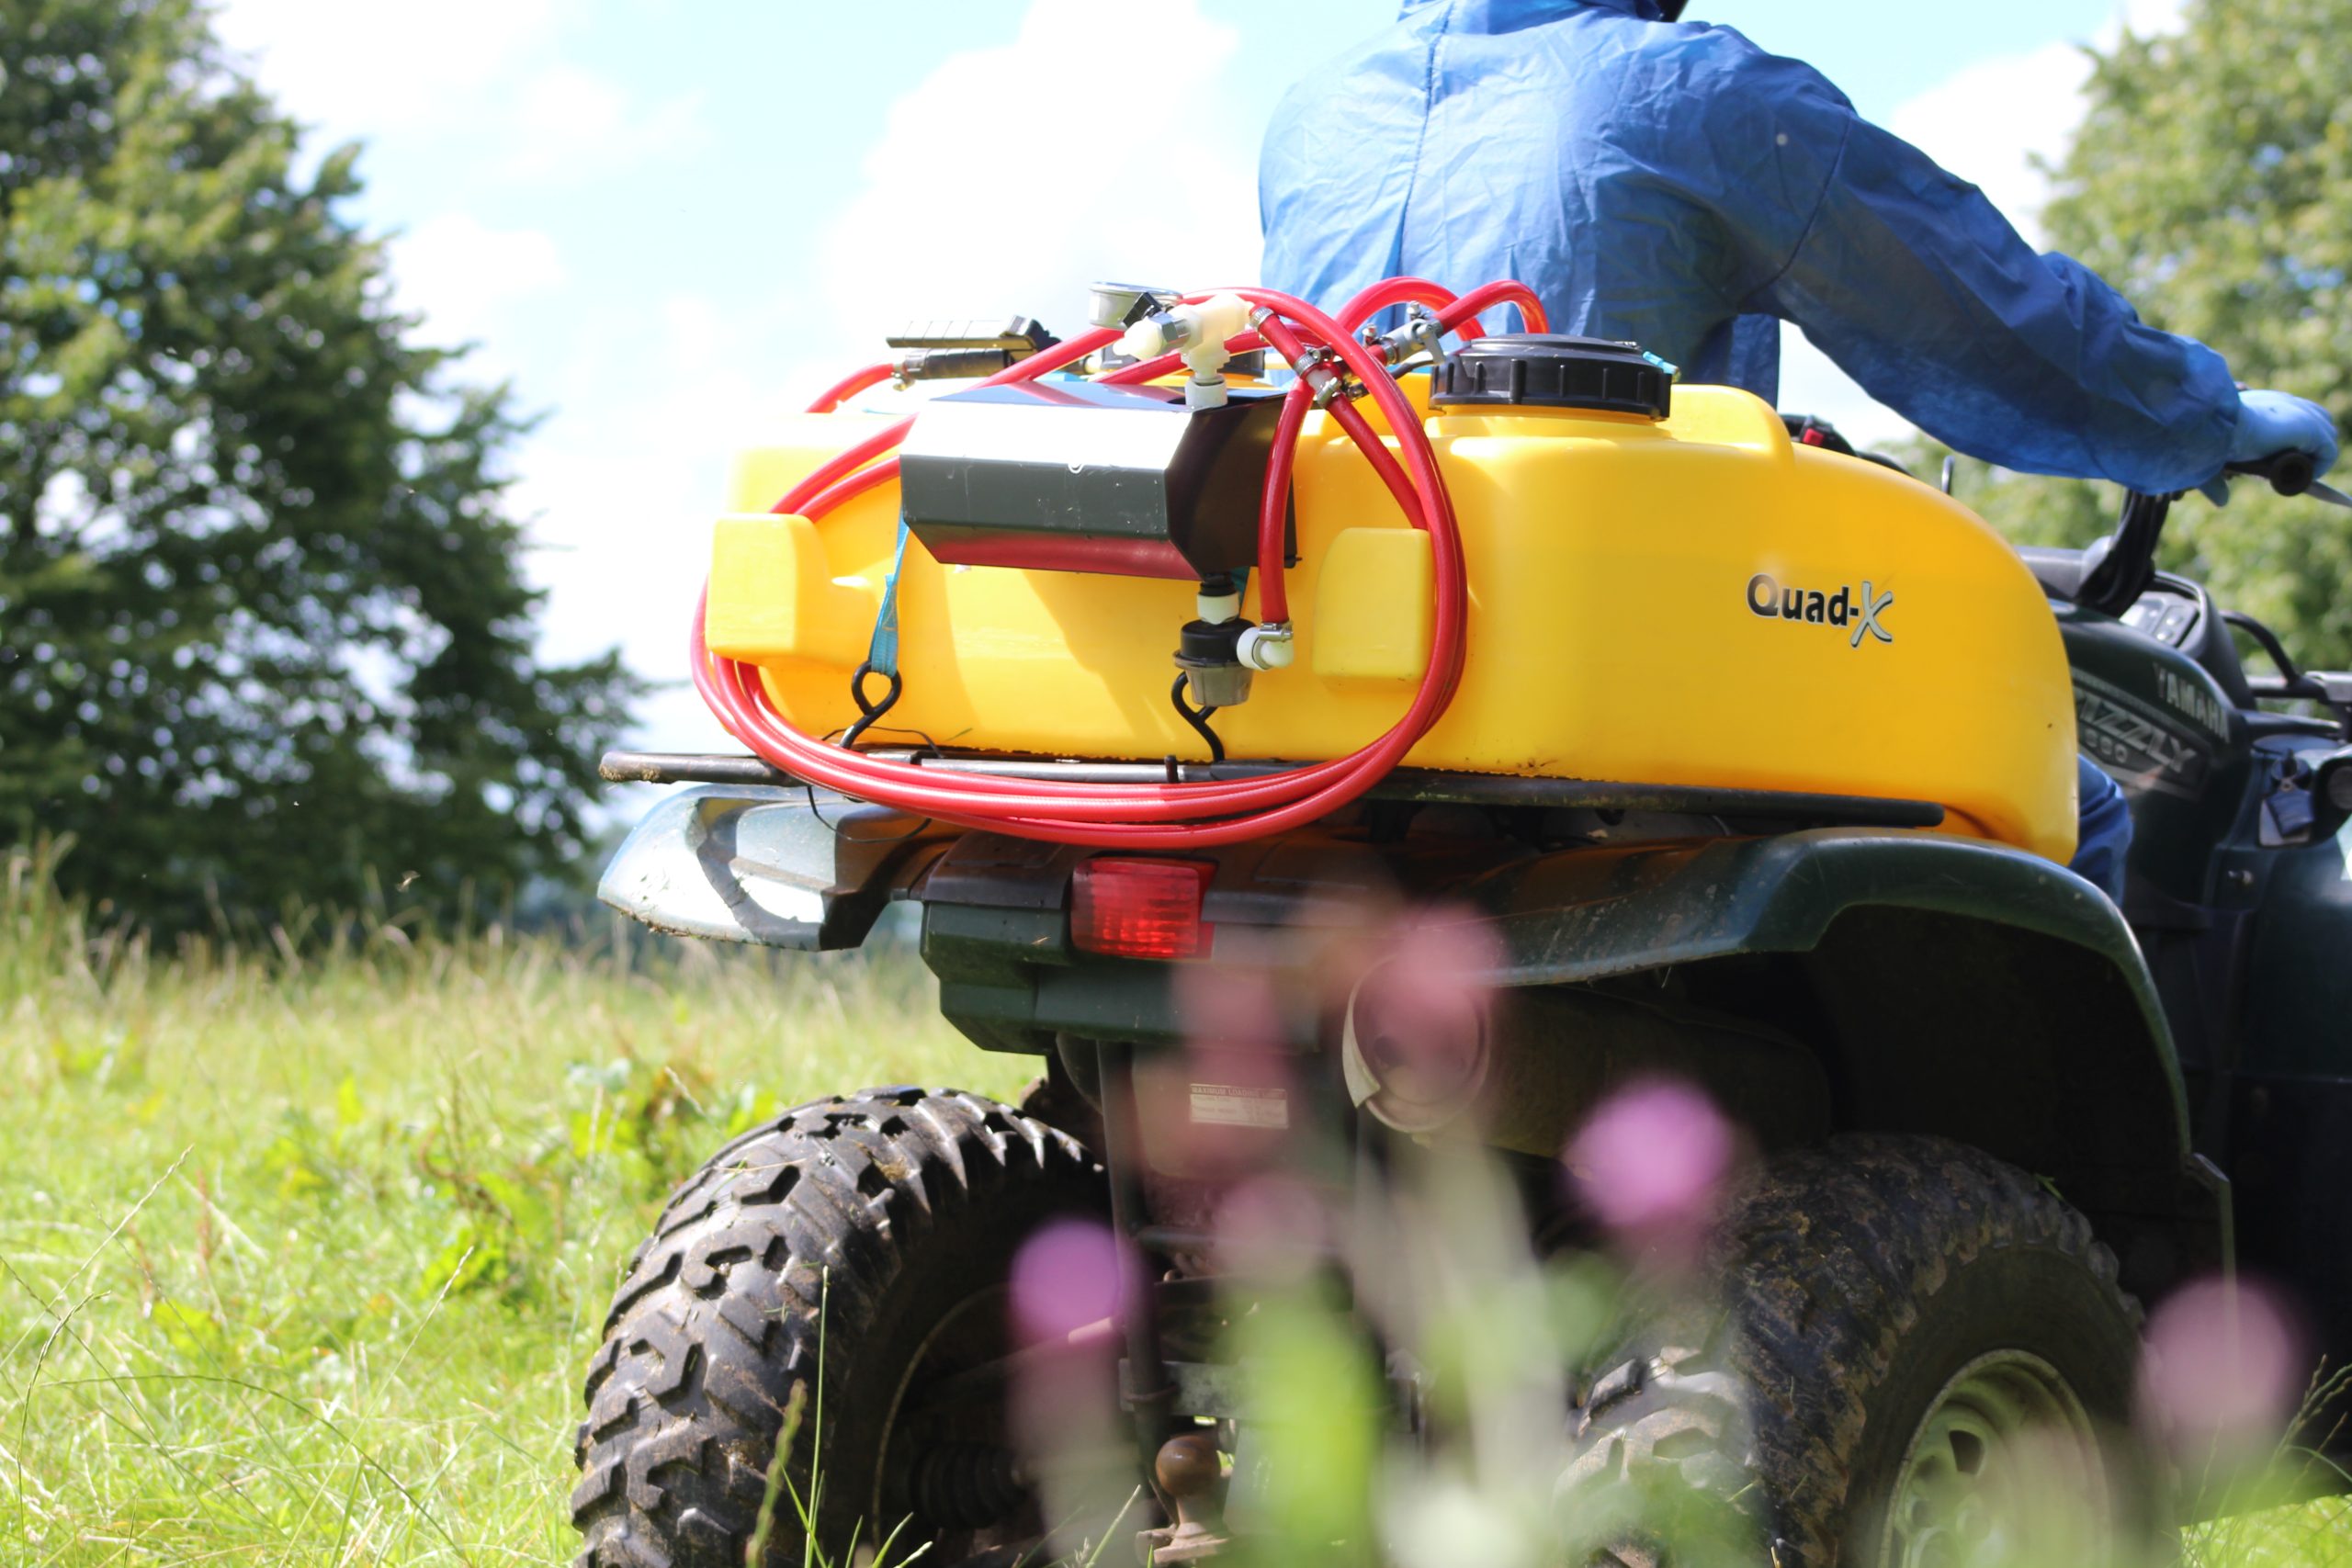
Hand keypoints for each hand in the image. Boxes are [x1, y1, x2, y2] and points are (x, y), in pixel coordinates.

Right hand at [2201, 390, 2340, 504]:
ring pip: (2323, 440)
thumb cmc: (2202, 436)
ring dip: (2312, 460)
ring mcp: (2302, 414)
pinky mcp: (2311, 429)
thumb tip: (2222, 502)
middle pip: (2316, 425)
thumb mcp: (2213, 455)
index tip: (2277, 464)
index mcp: (2264, 401)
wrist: (2211, 423)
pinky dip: (2319, 468)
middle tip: (2286, 473)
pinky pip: (2328, 453)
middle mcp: (2287, 403)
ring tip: (2291, 477)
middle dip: (2307, 450)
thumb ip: (2218, 478)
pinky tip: (2300, 478)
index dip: (2292, 442)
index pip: (2294, 417)